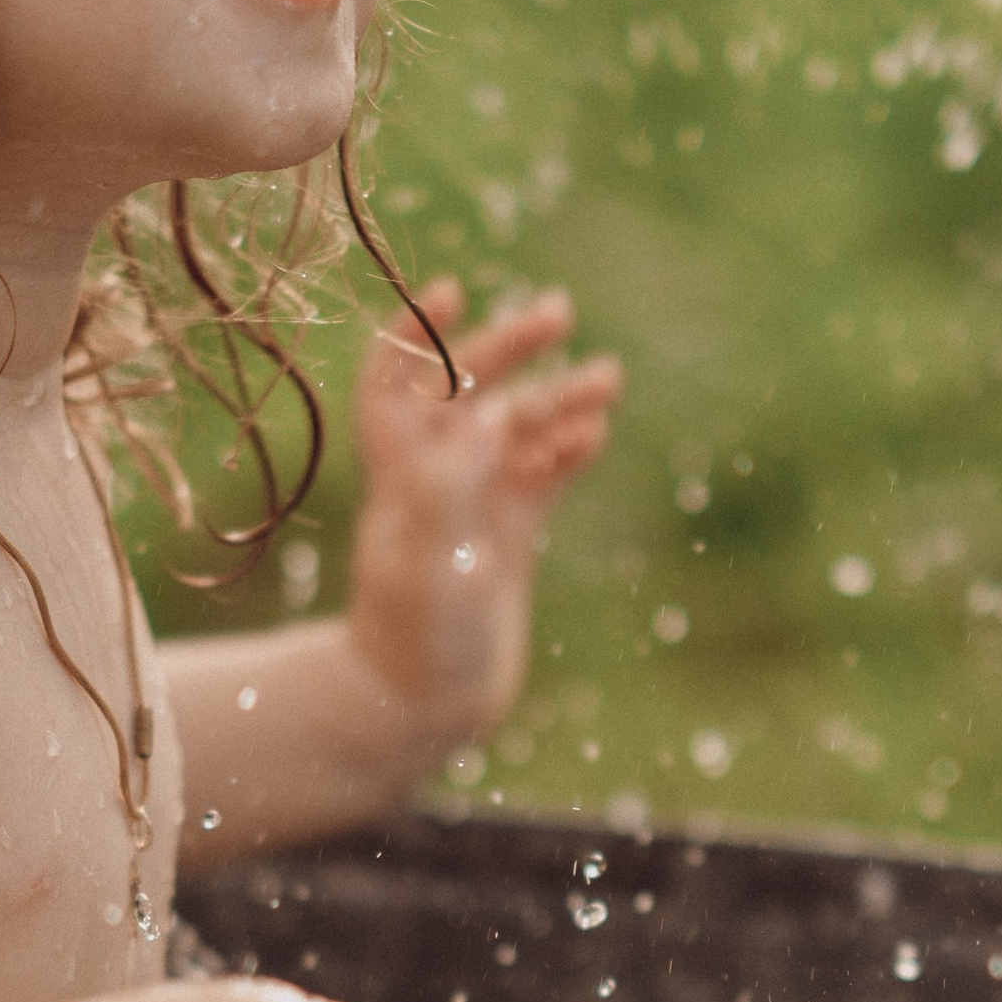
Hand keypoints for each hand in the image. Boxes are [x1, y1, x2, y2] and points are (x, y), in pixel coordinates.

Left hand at [344, 282, 622, 757]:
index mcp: (398, 472)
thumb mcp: (431, 559)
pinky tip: (594, 432)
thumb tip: (488, 414)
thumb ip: (453, 483)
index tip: (453, 289)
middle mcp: (432, 481)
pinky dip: (564, 452)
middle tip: (560, 309)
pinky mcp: (505, 542)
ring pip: (515, 434)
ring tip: (609, 375)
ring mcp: (471, 509)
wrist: (423, 712)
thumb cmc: (414, 640)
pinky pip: (537, 480)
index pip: (392, 379)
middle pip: (467, 391)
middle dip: (510, 348)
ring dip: (556, 399)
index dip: (415, 331)